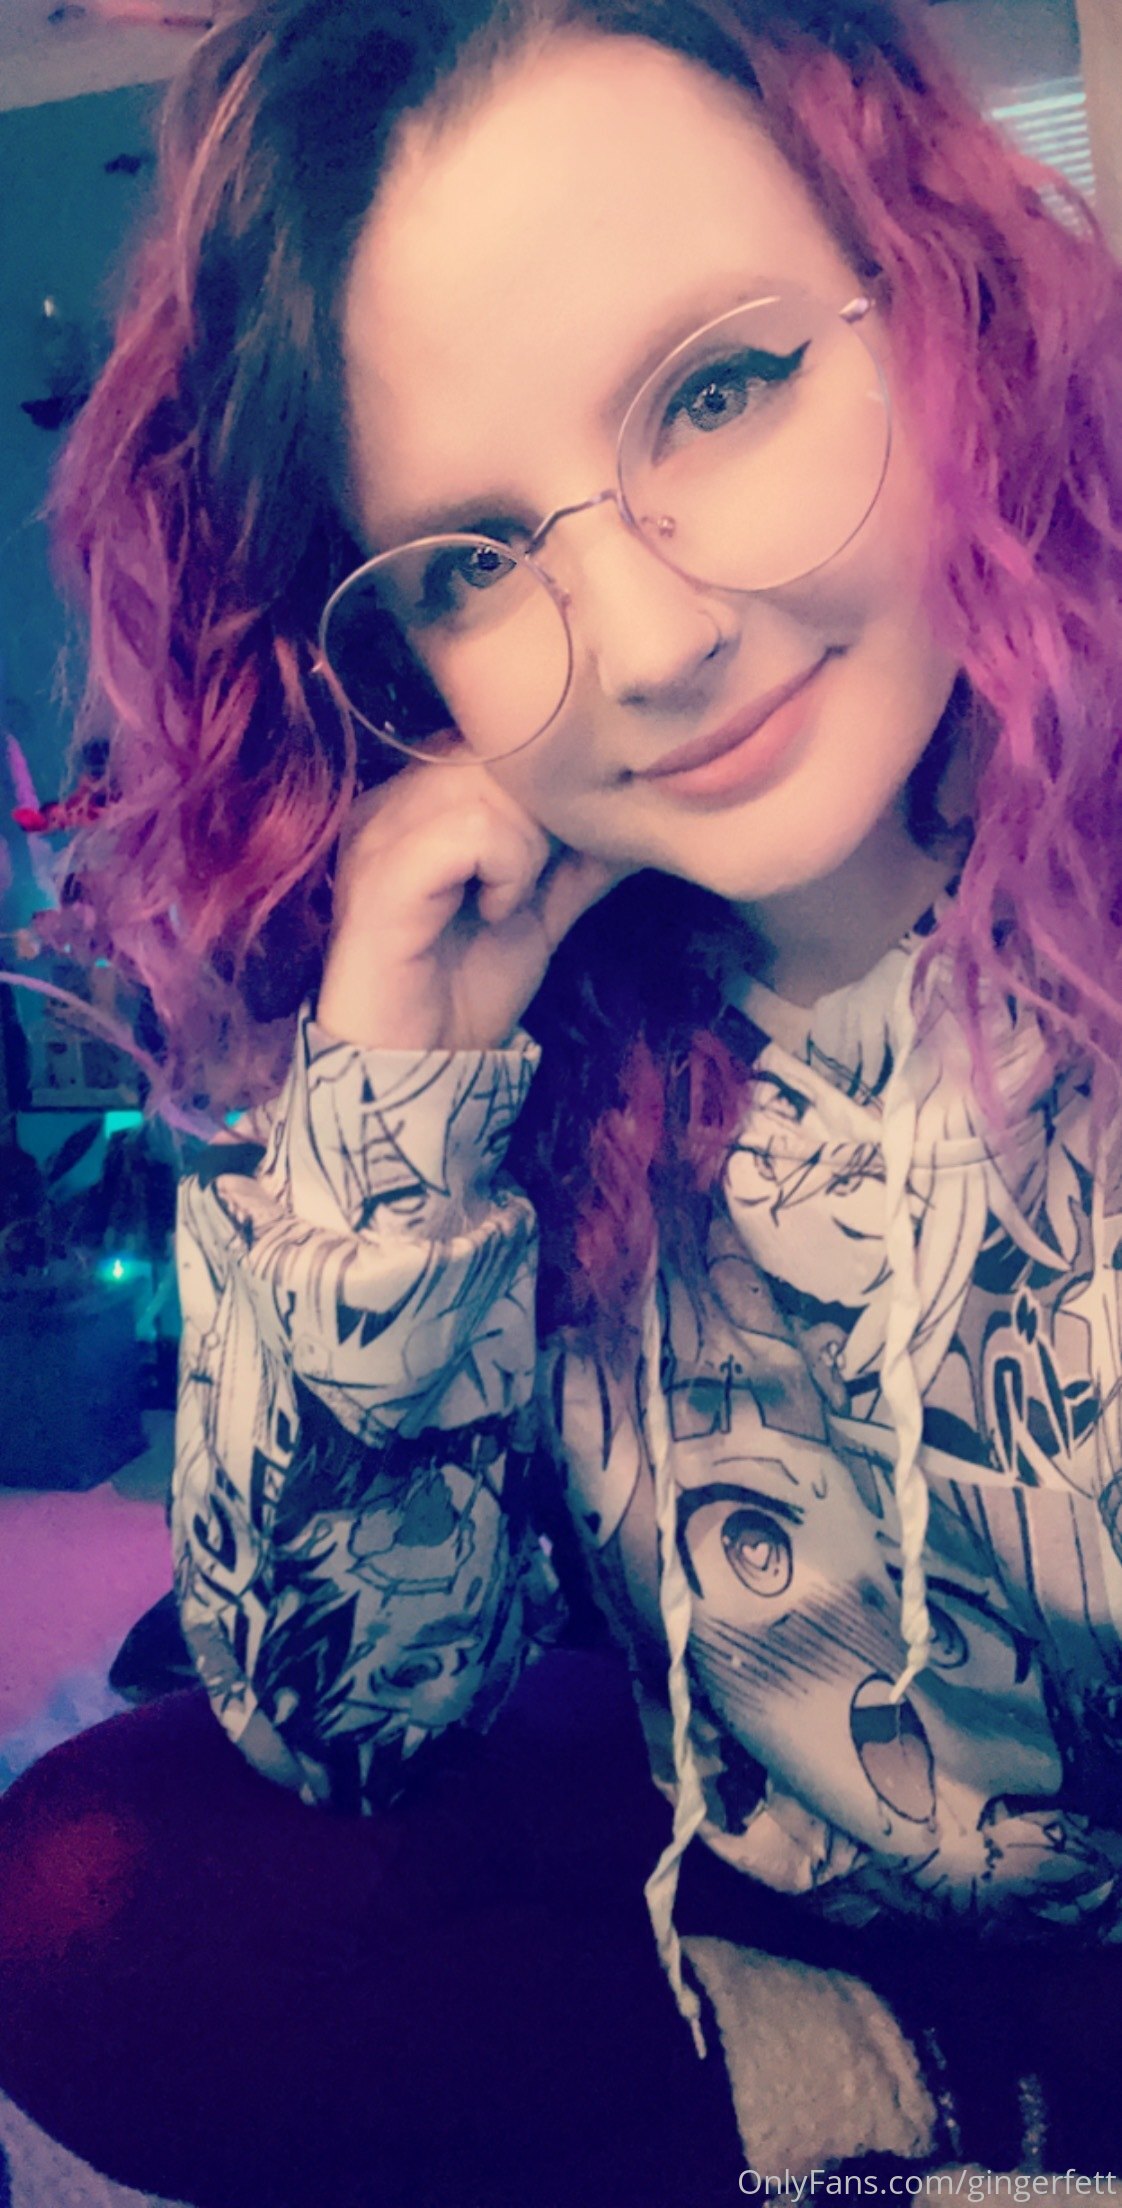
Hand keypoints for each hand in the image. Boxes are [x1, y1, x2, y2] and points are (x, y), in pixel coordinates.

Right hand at [316, 762, 629, 1051]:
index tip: (573, 846)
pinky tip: (493, 912)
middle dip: (549, 810)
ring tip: (512, 900)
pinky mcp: (383, 873)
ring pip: (492, 783)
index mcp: (421, 797)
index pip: (503, 741)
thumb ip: (580, 859)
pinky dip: (506, 870)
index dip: (556, 783)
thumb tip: (642, 815)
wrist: (419, 1066)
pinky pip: (472, 829)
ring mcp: (380, 830)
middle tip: (547, 875)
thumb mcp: (542, 910)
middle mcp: (392, 798)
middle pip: (500, 749)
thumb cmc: (468, 987)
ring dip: (529, 846)